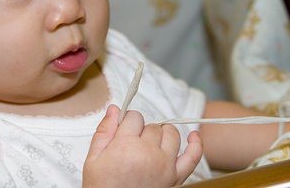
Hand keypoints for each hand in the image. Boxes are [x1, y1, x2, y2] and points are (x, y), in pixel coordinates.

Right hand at [83, 105, 202, 187]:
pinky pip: (193, 157)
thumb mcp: (93, 160)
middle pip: (152, 126)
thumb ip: (105, 131)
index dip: (128, 121)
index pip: (134, 117)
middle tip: (132, 144)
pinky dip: (196, 144)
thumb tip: (114, 109)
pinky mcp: (176, 179)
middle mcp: (149, 154)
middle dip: (142, 130)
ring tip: (152, 143)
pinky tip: (193, 136)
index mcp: (126, 146)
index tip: (124, 129)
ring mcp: (166, 166)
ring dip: (162, 134)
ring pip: (171, 134)